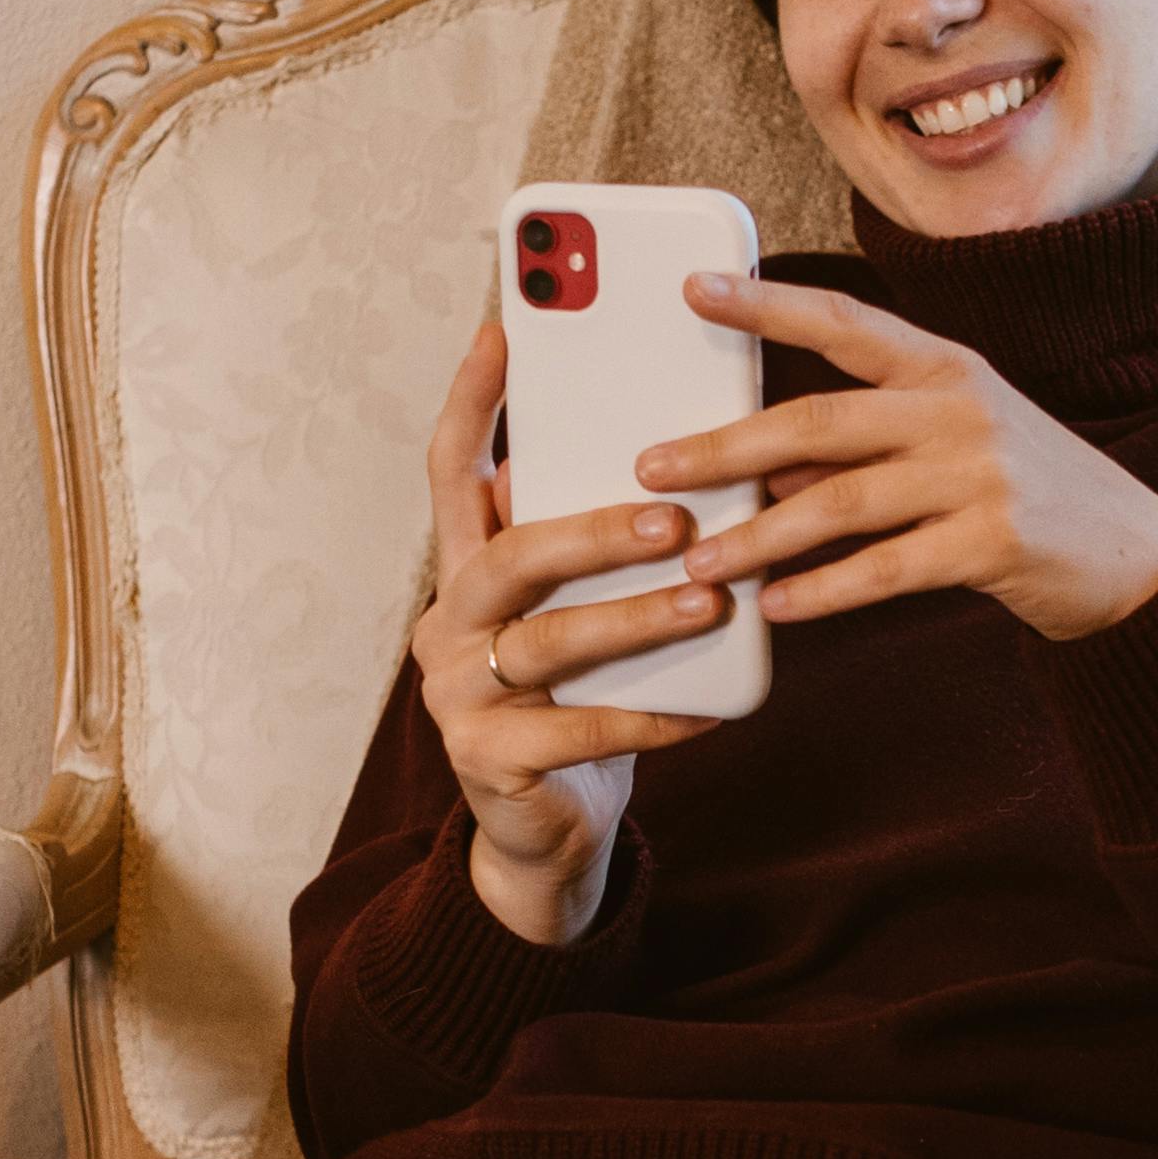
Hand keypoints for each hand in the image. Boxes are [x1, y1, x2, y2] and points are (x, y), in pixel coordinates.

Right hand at [412, 308, 725, 950]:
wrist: (551, 829)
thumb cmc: (580, 697)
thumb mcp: (580, 608)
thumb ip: (595, 545)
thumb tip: (679, 463)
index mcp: (467, 567)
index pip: (452, 468)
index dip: (474, 399)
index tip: (503, 329)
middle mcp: (449, 621)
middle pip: (508, 554)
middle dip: (593, 528)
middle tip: (674, 517)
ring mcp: (458, 694)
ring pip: (548, 641)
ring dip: (635, 618)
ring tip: (708, 601)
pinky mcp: (488, 761)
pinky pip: (577, 731)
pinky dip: (648, 717)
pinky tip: (706, 707)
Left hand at [641, 269, 1157, 644]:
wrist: (1131, 555)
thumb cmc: (1023, 492)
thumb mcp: (949, 446)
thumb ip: (860, 449)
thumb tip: (761, 466)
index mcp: (944, 366)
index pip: (841, 320)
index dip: (765, 304)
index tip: (695, 289)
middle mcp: (960, 407)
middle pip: (820, 420)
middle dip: (725, 446)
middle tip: (655, 469)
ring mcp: (981, 474)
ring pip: (842, 501)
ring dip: (761, 534)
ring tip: (701, 561)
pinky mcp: (993, 542)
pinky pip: (886, 569)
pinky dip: (825, 589)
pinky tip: (779, 606)